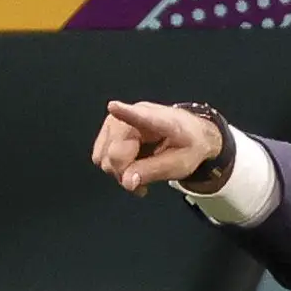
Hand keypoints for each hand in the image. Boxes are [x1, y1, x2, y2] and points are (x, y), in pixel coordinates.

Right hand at [91, 101, 230, 195]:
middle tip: (142, 184)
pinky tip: (129, 167)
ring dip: (118, 172)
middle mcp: (135, 113)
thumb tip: (127, 182)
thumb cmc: (188, 146)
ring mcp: (119, 119)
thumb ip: (153, 171)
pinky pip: (100, 155)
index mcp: (161, 120)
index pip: (142, 117)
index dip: (126, 113)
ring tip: (138, 174)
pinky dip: (113, 167)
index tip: (113, 107)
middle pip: (114, 152)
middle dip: (125, 173)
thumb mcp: (180, 164)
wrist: (191, 134)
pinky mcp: (109, 128)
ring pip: (103, 156)